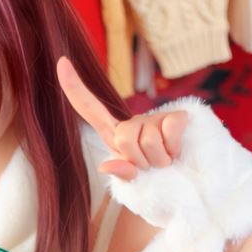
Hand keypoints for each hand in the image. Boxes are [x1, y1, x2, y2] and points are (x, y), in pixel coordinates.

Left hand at [57, 57, 188, 180]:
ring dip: (159, 160)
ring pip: (147, 141)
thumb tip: (106, 166)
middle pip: (123, 139)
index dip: (74, 86)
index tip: (61, 62)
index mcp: (116, 134)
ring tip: (167, 161)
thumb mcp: (136, 183)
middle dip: (139, 161)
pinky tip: (178, 151)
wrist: (190, 189)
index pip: (89, 108)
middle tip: (153, 167)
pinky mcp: (177, 116)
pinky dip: (174, 149)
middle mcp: (133, 122)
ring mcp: (155, 117)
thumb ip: (122, 172)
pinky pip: (169, 132)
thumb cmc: (158, 184)